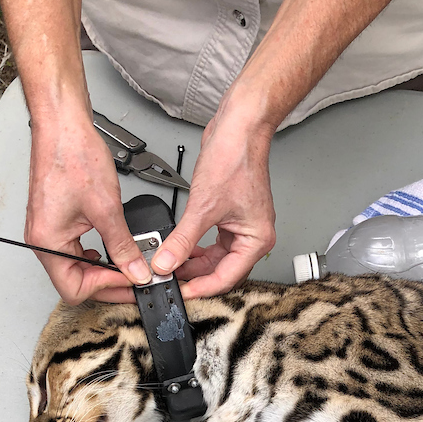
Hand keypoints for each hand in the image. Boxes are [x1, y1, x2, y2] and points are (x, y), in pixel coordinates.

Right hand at [26, 110, 151, 304]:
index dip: (106, 288)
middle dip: (106, 283)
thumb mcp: (107, 208)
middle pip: (74, 283)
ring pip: (75, 268)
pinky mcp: (55, 222)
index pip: (74, 289)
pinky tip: (109, 250)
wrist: (63, 126)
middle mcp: (42, 240)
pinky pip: (74, 250)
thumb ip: (123, 246)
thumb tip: (136, 270)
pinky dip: (94, 255)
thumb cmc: (73, 155)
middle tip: (135, 278)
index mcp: (47, 241)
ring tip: (127, 265)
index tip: (131, 280)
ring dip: (101, 270)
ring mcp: (47, 232)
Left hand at [150, 102, 275, 298]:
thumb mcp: (203, 207)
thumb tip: (166, 263)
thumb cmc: (236, 159)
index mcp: (256, 240)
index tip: (180, 293)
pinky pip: (211, 241)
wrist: (239, 128)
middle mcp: (252, 236)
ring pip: (215, 257)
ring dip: (193, 262)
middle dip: (195, 276)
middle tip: (169, 280)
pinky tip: (179, 248)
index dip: (201, 288)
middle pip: (221, 271)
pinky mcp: (229, 216)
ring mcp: (241, 226)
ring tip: (170, 265)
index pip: (226, 278)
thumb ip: (182, 240)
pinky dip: (195, 246)